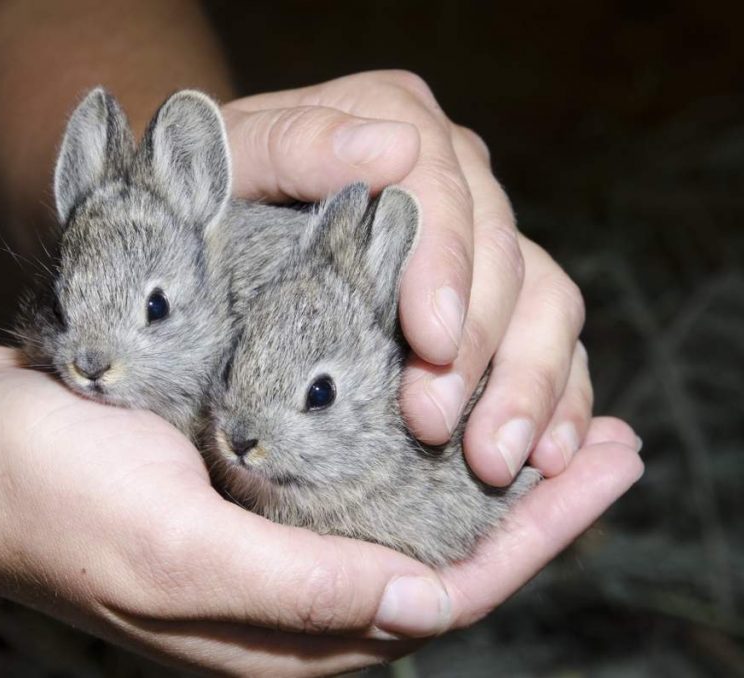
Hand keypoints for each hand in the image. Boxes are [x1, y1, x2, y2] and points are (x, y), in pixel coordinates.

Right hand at [0, 345, 642, 675]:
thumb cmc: (50, 496)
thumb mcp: (175, 550)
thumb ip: (300, 593)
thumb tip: (429, 614)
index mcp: (277, 632)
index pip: (443, 596)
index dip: (536, 538)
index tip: (605, 467)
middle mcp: (282, 593)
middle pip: (440, 556)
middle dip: (532, 502)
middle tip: (611, 436)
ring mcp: (262, 536)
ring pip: (401, 512)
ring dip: (479, 464)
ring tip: (553, 412)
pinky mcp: (239, 484)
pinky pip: (347, 470)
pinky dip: (409, 437)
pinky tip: (444, 395)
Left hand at [223, 71, 592, 485]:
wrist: (216, 221)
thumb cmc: (215, 191)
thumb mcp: (231, 160)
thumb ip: (295, 145)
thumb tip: (391, 146)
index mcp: (396, 121)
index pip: (443, 193)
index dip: (446, 268)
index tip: (431, 340)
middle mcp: (454, 175)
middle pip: (504, 258)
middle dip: (479, 351)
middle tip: (435, 425)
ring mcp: (479, 236)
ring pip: (545, 303)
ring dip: (529, 387)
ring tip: (497, 460)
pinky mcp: (495, 295)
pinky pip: (550, 341)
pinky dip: (558, 399)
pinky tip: (547, 454)